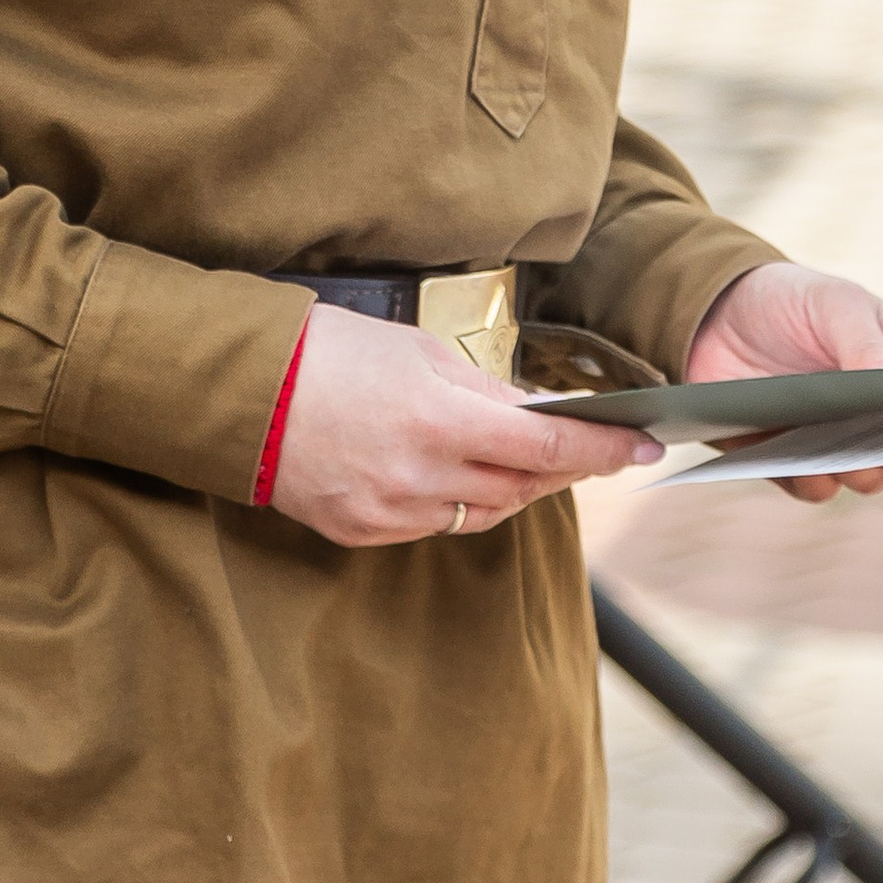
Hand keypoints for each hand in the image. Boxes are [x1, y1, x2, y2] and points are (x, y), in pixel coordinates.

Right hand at [265, 303, 660, 548]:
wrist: (238, 392)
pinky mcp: (362, 532)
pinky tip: (462, 476)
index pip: (546, 446)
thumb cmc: (324, 351)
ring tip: (533, 462)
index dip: (603, 450)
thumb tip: (533, 414)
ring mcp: (391, 513)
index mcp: (438, 419)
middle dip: (565, 469)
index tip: (644, 448)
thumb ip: (480, 389)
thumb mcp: (413, 349)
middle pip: (523, 487)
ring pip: (484, 513)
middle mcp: (420, 476)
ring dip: (517, 489)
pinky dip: (460, 503)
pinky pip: (435, 526)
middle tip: (594, 450)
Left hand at [686, 260, 882, 507]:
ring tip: (843, 459)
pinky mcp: (793, 461)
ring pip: (864, 477)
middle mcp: (877, 412)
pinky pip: (812, 486)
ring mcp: (837, 440)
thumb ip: (866, 345)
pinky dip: (811, 481)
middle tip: (882, 445)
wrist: (718, 315)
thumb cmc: (793, 299)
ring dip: (858, 474)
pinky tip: (804, 468)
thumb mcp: (835, 306)